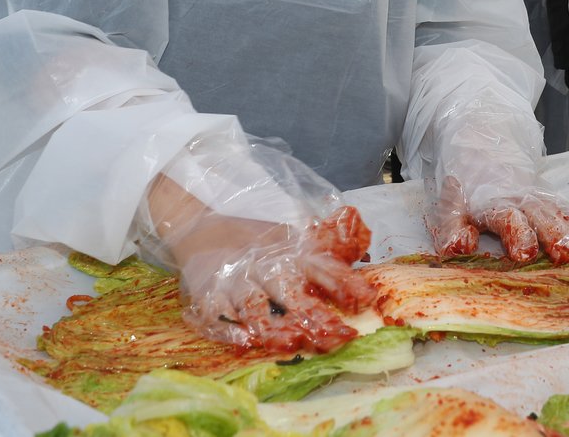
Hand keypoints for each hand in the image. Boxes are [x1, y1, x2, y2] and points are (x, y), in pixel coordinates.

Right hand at [173, 204, 375, 353]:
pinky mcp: (207, 293)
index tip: (367, 299)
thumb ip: (324, 250)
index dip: (343, 283)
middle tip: (338, 336)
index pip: (320, 266)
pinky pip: (215, 314)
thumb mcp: (291, 241)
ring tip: (293, 341)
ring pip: (254, 305)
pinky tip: (245, 341)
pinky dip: (229, 329)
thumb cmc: (255, 240)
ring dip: (273, 325)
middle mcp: (264, 267)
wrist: (201, 227)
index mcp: (288, 254)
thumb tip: (360, 248)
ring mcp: (234, 281)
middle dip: (314, 316)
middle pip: (290, 293)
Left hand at [426, 175, 568, 264]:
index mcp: (495, 203)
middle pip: (542, 217)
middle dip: (555, 235)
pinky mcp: (549, 197)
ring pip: (560, 212)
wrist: (480, 135)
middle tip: (568, 253)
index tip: (525, 253)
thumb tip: (462, 248)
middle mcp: (522, 200)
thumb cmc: (464, 176)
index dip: (517, 234)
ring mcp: (539, 197)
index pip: (508, 219)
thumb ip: (452, 229)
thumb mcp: (449, 204)